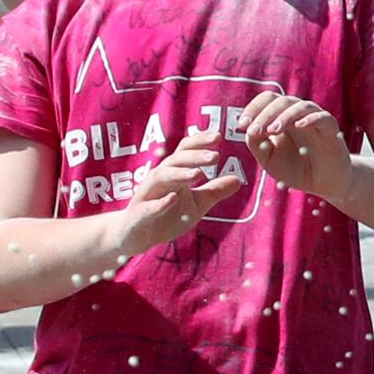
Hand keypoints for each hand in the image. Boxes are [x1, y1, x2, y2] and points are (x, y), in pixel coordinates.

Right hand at [112, 130, 243, 257]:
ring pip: (162, 177)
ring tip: (198, 173)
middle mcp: (159, 179)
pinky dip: (160, 203)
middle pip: (176, 160)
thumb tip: (239, 179)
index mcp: (174, 173)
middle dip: (195, 156)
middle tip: (216, 155)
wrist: (134, 237)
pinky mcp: (138, 215)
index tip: (218, 136)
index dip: (200, 142)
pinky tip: (172, 199)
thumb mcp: (196, 204)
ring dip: (180, 174)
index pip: (186, 151)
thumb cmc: (166, 216)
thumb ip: (214, 191)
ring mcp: (147, 195)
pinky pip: (148, 207)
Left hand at [239, 92, 352, 204]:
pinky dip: (310, 119)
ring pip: (300, 106)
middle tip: (254, 131)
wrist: (322, 184)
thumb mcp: (269, 160)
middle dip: (264, 114)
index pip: (267, 100)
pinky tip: (299, 126)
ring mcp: (315, 120)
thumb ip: (257, 145)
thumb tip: (248, 130)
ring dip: (284, 116)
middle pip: (281, 100)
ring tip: (272, 130)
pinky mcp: (331, 129)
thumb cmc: (296, 168)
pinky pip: (322, 117)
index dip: (253, 108)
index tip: (241, 125)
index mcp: (282, 116)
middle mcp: (298, 114)